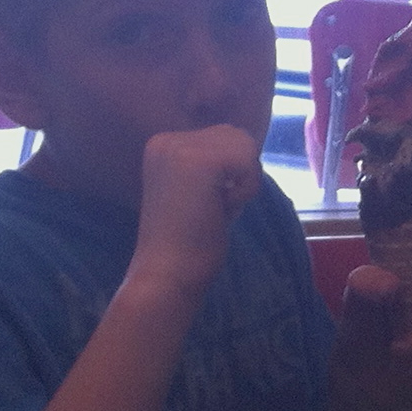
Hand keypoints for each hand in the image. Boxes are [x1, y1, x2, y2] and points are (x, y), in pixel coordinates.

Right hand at [128, 125, 263, 295]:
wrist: (167, 274)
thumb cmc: (188, 242)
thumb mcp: (200, 189)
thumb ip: (216, 163)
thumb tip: (248, 141)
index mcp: (162, 145)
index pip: (223, 138)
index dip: (229, 175)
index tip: (202, 204)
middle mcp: (165, 140)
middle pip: (237, 136)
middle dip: (239, 174)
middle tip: (211, 207)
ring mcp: (179, 147)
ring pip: (246, 145)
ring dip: (243, 182)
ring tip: (214, 207)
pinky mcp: (198, 161)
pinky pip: (249, 162)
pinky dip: (246, 190)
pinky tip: (220, 209)